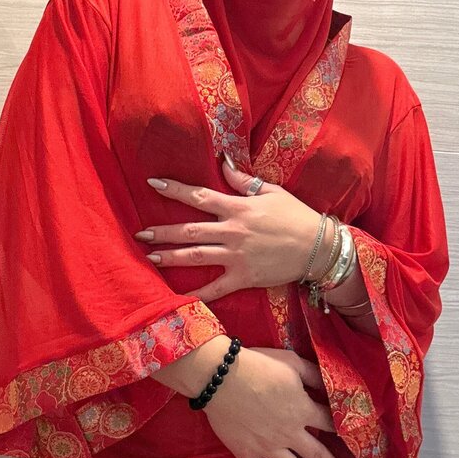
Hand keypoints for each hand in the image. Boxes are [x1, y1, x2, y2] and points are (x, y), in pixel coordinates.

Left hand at [137, 158, 322, 302]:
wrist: (318, 247)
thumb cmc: (296, 216)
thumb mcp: (272, 191)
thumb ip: (243, 180)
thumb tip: (223, 162)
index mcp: (238, 208)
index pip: (199, 196)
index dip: (175, 189)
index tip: (153, 183)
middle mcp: (233, 231)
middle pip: (189, 230)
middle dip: (163, 231)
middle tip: (139, 233)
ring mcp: (236, 256)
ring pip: (196, 256)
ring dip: (170, 256)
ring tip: (150, 256)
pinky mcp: (243, 277)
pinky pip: (215, 287)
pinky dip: (197, 293)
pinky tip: (178, 295)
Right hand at [201, 344, 354, 457]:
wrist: (222, 377)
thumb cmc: (259, 366)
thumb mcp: (292, 363)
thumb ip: (313, 376)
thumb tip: (330, 385)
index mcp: (303, 410)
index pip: (330, 422)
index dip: (343, 430)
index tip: (355, 442)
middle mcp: (290, 433)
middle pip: (318, 455)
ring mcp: (268, 447)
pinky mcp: (247, 453)